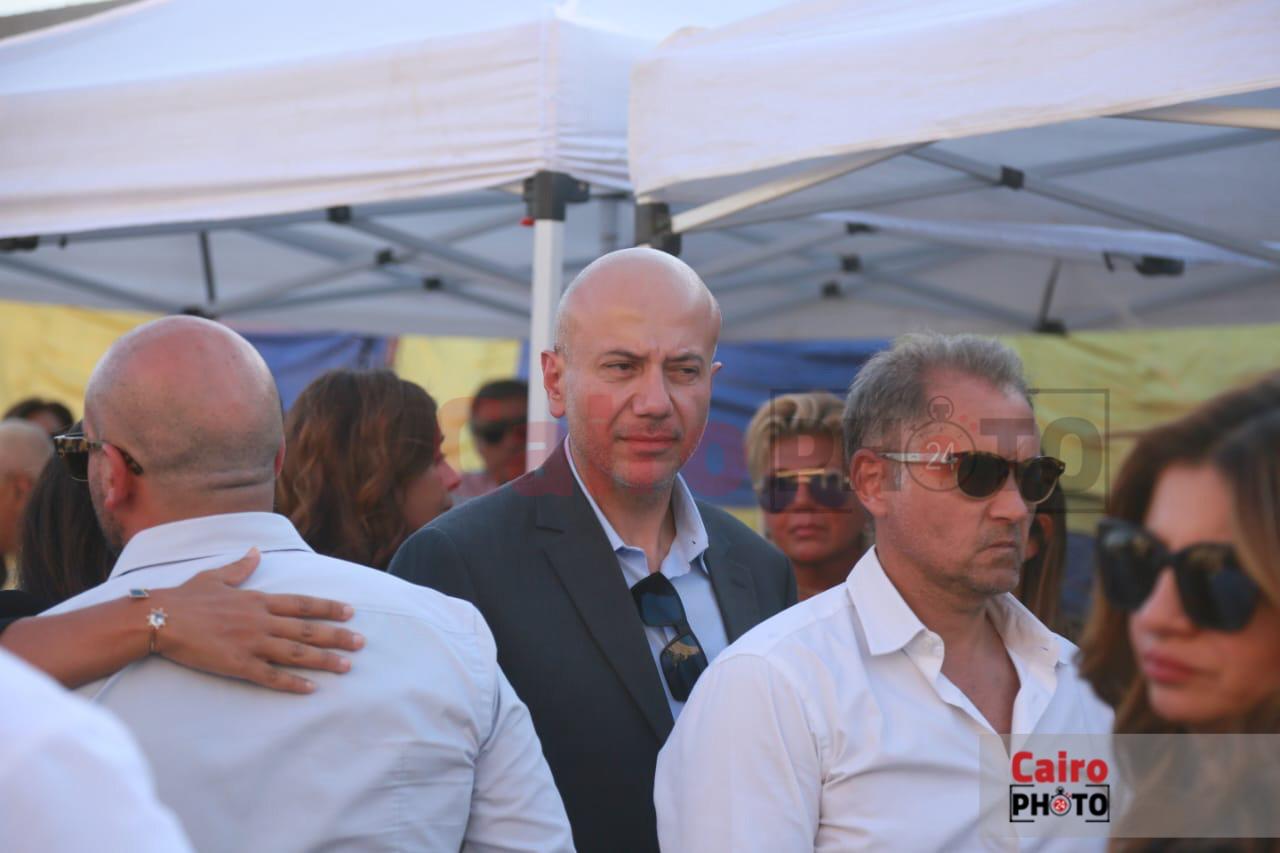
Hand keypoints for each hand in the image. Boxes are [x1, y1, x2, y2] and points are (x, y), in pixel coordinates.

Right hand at [149, 548, 363, 693]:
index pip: (302, 604)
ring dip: (323, 660)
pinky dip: (292, 683)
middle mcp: (261, 621)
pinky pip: (270, 676)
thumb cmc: (185, 597)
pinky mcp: (237, 664)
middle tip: (362, 643)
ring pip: (295, 653)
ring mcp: (251, 643)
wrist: (159, 618)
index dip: (328, 608)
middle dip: (337, 636)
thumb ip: (240, 568)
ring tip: (347, 666)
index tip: (351, 612)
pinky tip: (311, 688)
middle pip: (307, 629)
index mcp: (257, 600)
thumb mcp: (216, 577)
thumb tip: (256, 551)